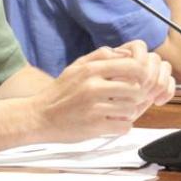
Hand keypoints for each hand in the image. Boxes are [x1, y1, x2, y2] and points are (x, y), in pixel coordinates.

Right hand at [36, 41, 173, 141]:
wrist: (39, 117)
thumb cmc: (60, 92)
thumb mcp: (76, 66)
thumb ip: (101, 56)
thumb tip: (126, 53)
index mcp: (91, 69)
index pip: (133, 66)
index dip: (142, 74)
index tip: (137, 80)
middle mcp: (93, 86)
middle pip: (136, 88)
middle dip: (137, 95)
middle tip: (128, 99)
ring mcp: (94, 107)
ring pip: (131, 108)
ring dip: (128, 112)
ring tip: (117, 111)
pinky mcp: (94, 126)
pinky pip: (124, 126)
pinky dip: (121, 126)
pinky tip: (110, 123)